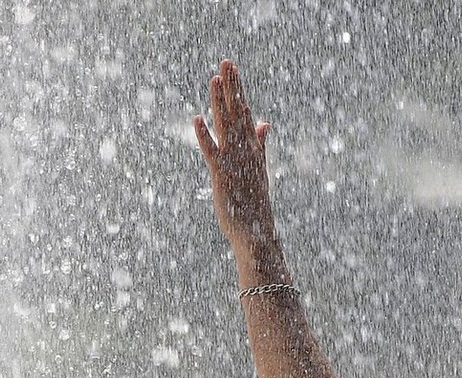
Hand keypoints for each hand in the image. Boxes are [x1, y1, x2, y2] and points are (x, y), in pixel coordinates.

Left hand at [194, 60, 275, 252]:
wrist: (255, 232)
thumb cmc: (254, 203)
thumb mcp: (258, 168)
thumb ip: (260, 143)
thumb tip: (264, 123)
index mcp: (252, 149)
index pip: (244, 113)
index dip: (237, 90)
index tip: (231, 69)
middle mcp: (245, 151)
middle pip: (237, 112)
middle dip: (231, 87)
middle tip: (227, 62)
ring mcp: (234, 162)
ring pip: (226, 126)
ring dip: (220, 102)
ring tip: (215, 78)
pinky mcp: (222, 175)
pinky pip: (212, 152)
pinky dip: (204, 136)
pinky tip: (197, 119)